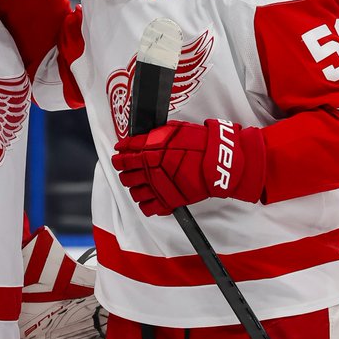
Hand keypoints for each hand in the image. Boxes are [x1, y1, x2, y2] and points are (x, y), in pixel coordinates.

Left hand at [111, 119, 264, 215]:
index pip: (123, 158)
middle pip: (125, 176)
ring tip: (143, 183)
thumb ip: (153, 136)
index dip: (119, 157)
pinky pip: (147, 208)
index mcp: (149, 152)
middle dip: (126, 172)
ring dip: (136, 188)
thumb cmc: (200, 143)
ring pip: (134, 193)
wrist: (218, 161)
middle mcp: (150, 171)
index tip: (120, 156)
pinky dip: (146, 203)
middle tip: (132, 169)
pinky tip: (151, 196)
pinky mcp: (168, 202)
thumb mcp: (173, 130)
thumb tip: (137, 139)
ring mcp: (158, 188)